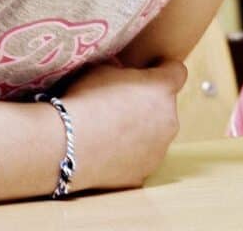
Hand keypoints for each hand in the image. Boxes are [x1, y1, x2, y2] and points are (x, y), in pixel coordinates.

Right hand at [62, 60, 186, 189]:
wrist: (65, 144)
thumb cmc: (84, 100)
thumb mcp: (102, 70)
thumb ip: (123, 72)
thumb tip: (123, 75)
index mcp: (162, 89)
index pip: (177, 72)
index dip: (163, 70)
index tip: (150, 72)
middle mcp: (170, 119)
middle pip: (165, 106)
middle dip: (148, 104)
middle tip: (119, 107)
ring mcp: (159, 149)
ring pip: (156, 135)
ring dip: (141, 131)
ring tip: (109, 133)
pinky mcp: (144, 173)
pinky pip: (140, 159)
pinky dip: (128, 155)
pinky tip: (105, 153)